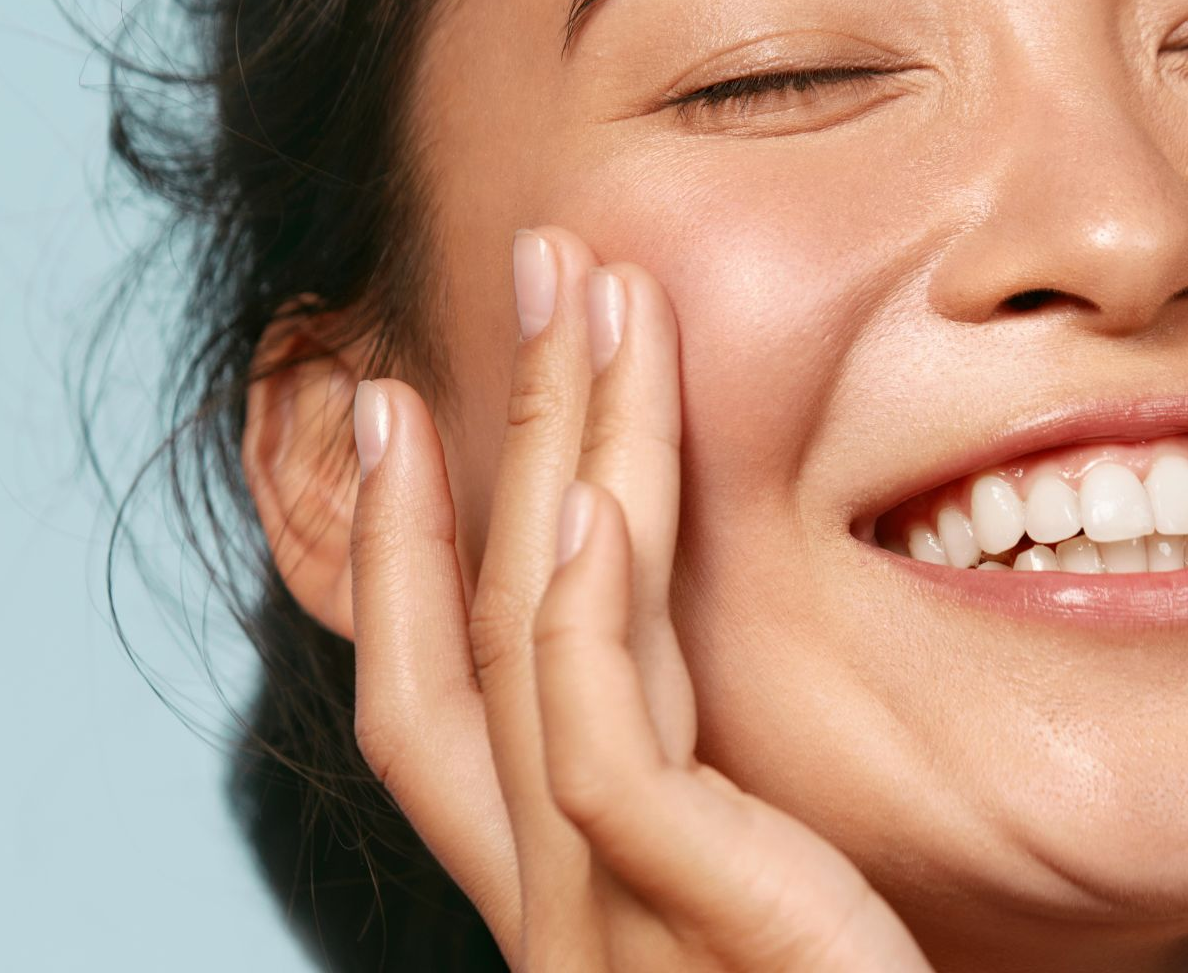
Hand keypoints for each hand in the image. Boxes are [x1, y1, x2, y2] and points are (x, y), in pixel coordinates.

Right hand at [345, 227, 930, 970]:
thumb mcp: (780, 906)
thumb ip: (736, 823)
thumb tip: (729, 717)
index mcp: (578, 891)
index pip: (445, 702)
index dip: (407, 551)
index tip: (417, 410)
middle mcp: (556, 903)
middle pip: (479, 635)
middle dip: (494, 442)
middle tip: (531, 279)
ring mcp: (600, 924)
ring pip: (535, 652)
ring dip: (554, 461)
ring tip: (584, 301)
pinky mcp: (684, 928)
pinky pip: (602, 754)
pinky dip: (586, 622)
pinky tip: (601, 498)